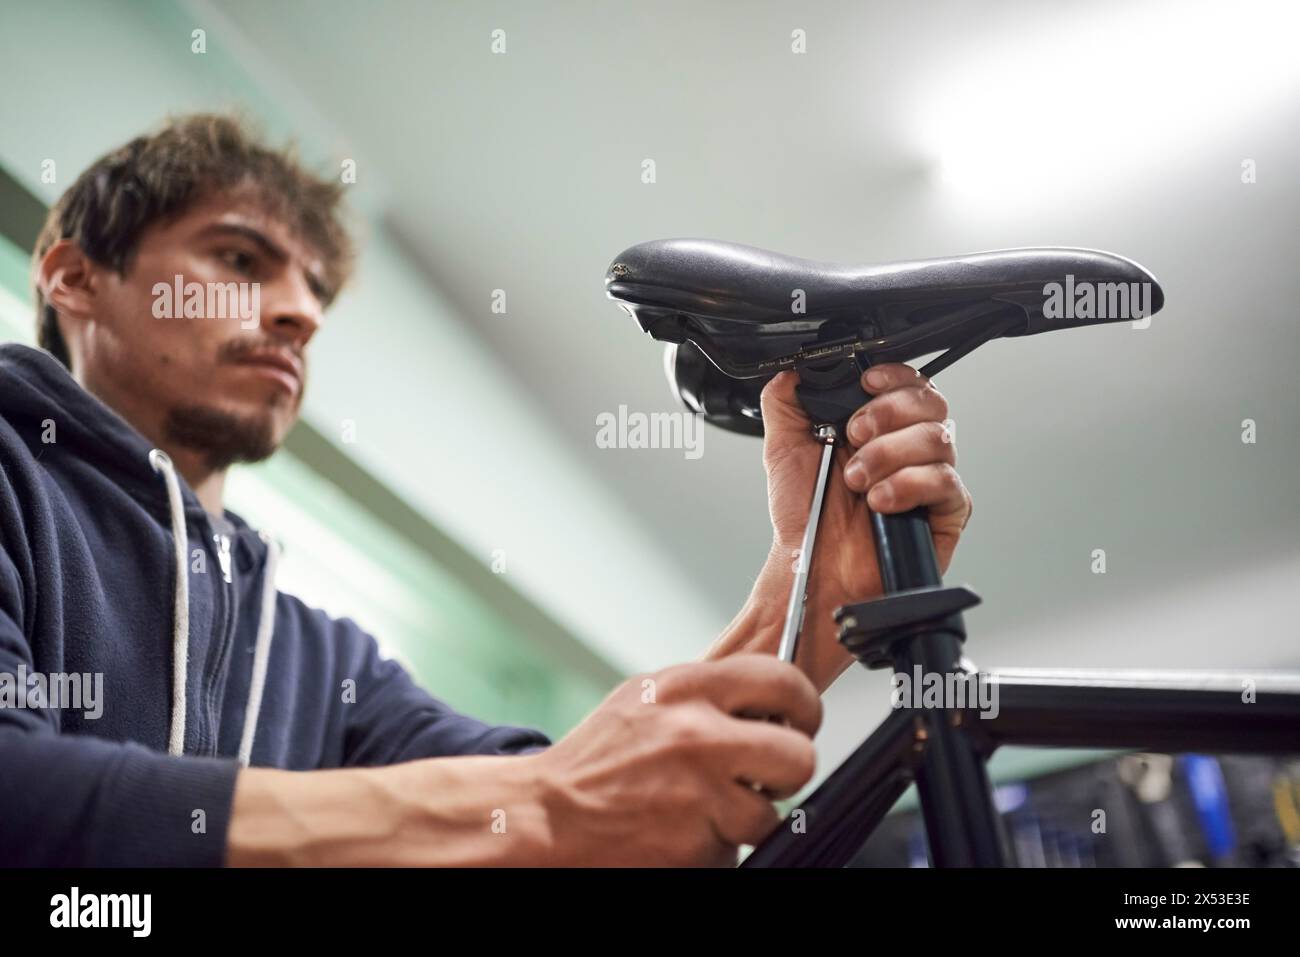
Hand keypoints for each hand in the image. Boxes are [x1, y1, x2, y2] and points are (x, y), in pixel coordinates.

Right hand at [531, 655, 820, 865]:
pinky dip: (717, 845)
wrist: (548, 817)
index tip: (800, 720)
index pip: (784, 682)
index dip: (803, 706)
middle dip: (788, 770)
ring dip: (747, 815)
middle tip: (766, 774)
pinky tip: (683, 830)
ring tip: (705, 806)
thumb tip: (768, 701)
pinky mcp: (699, 846)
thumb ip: (707, 694)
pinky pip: (737, 848)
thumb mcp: (647, 700)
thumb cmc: (597, 761)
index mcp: (687, 689)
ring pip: (772, 811)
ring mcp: (701, 795)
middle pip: (799, 754)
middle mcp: (698, 736)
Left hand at [752, 364, 972, 686]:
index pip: (908, 382)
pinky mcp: (946, 511)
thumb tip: (792, 369)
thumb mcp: (783, 450)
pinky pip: (946, 481)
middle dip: (887, 412)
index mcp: (879, 427)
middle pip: (931, 401)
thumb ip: (786, 402)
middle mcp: (909, 448)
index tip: (865, 383)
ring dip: (888, 453)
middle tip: (853, 436)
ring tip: (857, 480)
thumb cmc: (805, 518)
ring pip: (939, 437)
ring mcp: (930, 477)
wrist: (813, 568)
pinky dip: (907, 485)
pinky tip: (880, 501)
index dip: (892, 376)